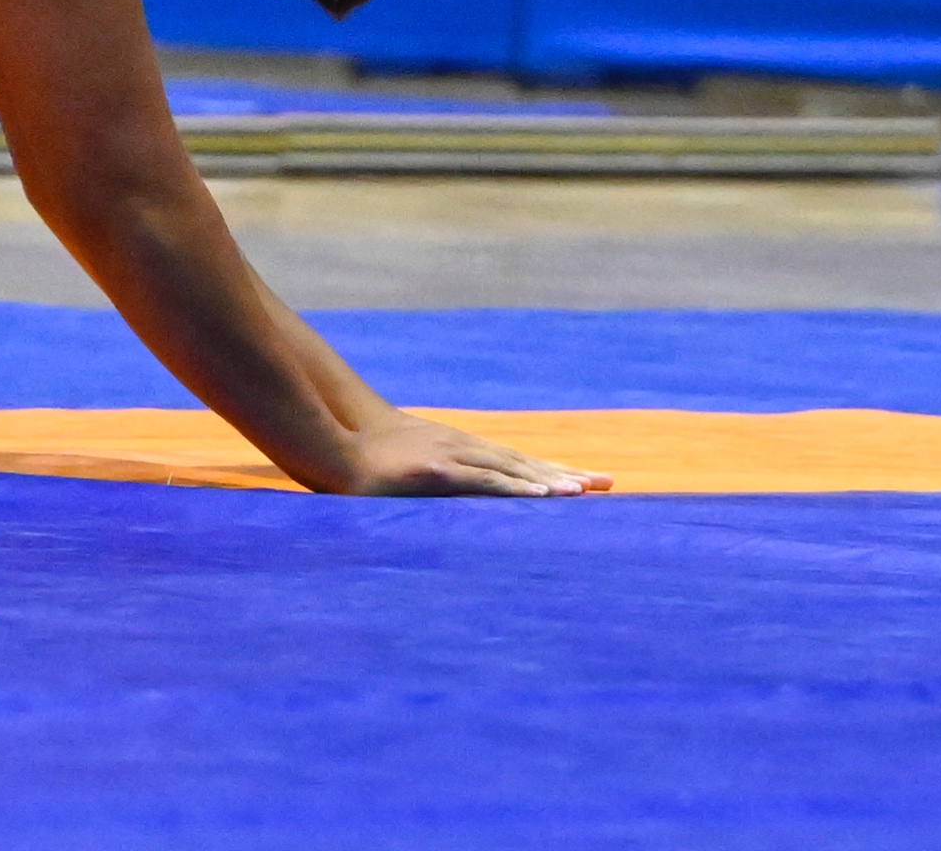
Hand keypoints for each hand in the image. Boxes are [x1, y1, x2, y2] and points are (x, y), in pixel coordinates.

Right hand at [337, 408, 610, 497]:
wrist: (332, 445)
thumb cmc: (364, 455)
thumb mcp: (404, 463)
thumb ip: (427, 478)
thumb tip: (438, 494)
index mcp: (457, 449)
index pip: (514, 461)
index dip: (549, 469)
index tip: (583, 481)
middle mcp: (462, 448)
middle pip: (524, 462)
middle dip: (565, 473)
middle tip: (607, 483)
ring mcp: (451, 458)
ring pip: (513, 469)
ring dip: (551, 479)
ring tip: (585, 491)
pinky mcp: (438, 472)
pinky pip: (486, 482)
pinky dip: (518, 486)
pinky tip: (544, 493)